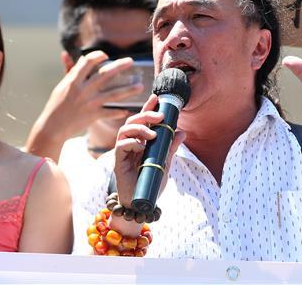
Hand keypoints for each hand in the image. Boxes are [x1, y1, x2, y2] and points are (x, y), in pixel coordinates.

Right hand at [25, 51, 143, 158]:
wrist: (52, 127)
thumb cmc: (56, 105)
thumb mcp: (61, 86)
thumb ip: (69, 71)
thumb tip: (66, 54)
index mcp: (74, 80)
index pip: (88, 62)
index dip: (98, 56)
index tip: (105, 55)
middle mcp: (83, 90)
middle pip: (105, 74)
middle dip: (120, 66)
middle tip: (131, 61)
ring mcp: (89, 103)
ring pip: (113, 94)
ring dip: (128, 90)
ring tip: (140, 86)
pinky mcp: (93, 115)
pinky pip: (110, 112)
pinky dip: (119, 111)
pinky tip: (127, 109)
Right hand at [111, 95, 185, 235]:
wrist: (143, 204)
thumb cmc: (152, 183)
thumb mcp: (166, 163)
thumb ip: (171, 148)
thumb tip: (182, 131)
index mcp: (142, 142)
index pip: (143, 120)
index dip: (148, 107)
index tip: (157, 98)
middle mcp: (131, 144)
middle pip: (132, 121)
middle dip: (145, 114)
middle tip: (160, 116)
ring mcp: (124, 152)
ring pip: (124, 130)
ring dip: (139, 128)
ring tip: (152, 134)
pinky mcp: (118, 162)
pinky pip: (121, 146)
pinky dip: (132, 143)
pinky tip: (142, 148)